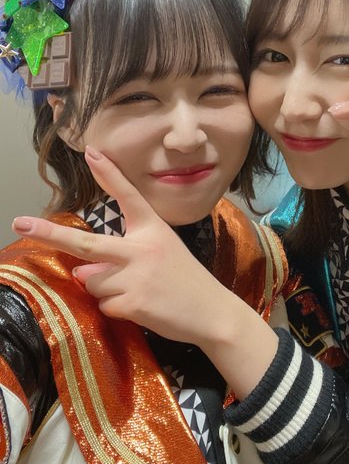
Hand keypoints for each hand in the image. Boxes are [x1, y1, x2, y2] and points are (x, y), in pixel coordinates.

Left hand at [12, 147, 277, 397]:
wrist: (213, 311)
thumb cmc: (187, 280)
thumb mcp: (163, 253)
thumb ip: (124, 256)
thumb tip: (82, 271)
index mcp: (152, 229)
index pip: (128, 196)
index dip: (109, 174)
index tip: (91, 152)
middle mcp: (142, 248)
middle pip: (86, 242)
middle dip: (49, 234)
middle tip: (19, 222)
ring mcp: (136, 275)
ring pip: (92, 282)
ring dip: (106, 290)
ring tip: (139, 292)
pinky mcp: (133, 302)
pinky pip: (104, 305)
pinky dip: (116, 309)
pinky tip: (142, 307)